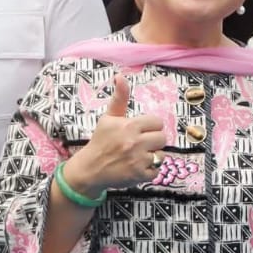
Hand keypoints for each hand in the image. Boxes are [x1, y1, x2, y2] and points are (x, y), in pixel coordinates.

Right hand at [61, 74, 166, 195]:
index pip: (157, 122)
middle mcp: (134, 142)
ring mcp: (138, 160)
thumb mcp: (108, 118)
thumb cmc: (101, 141)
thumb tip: (120, 76)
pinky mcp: (140, 175)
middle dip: (153, 141)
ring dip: (152, 156)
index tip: (141, 131)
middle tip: (140, 144)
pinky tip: (136, 167)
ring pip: (161, 154)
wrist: (90, 169)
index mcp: (129, 126)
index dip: (151, 127)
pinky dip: (149, 170)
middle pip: (162, 138)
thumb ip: (120, 98)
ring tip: (138, 155)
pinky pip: (157, 170)